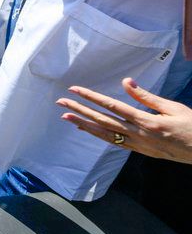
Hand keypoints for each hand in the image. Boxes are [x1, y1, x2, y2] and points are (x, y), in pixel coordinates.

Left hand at [58, 78, 191, 164]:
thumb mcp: (173, 107)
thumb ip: (147, 96)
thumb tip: (126, 82)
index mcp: (146, 121)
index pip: (112, 106)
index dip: (91, 97)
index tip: (75, 90)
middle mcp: (138, 134)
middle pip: (102, 120)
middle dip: (80, 110)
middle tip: (61, 103)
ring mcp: (138, 145)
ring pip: (105, 134)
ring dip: (84, 125)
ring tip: (67, 117)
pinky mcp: (141, 151)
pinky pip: (114, 142)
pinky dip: (98, 135)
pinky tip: (88, 129)